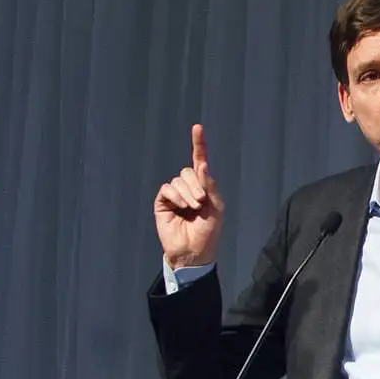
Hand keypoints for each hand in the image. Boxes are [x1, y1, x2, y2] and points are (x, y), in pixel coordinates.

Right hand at [154, 124, 222, 268]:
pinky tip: (181, 208)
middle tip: (201, 202)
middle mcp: (188, 187)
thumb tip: (203, 166)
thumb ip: (211, 187)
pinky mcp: (162, 202)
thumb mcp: (217, 209)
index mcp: (204, 186)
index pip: (200, 161)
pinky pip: (167, 189)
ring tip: (193, 208)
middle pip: (189, 171)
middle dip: (197, 185)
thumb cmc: (208, 232)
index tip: (197, 128)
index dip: (199, 144)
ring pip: (178, 180)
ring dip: (187, 193)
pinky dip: (175, 196)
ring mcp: (174, 194)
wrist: (193, 251)